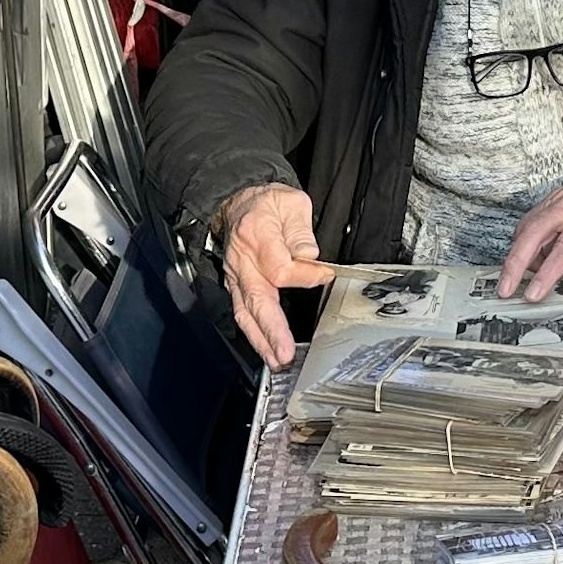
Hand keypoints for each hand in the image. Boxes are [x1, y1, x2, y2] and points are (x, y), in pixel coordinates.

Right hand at [215, 184, 333, 366]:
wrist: (238, 203)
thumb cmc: (267, 204)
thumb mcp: (291, 203)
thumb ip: (301, 231)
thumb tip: (309, 257)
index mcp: (256, 234)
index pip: (280, 267)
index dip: (305, 275)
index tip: (325, 274)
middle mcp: (243, 260)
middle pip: (257, 299)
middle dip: (272, 329)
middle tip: (285, 352)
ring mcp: (236, 276)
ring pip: (246, 313)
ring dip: (262, 340)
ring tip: (277, 360)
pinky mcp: (236, 287)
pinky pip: (242, 314)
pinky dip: (254, 336)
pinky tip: (267, 352)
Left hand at [495, 168, 562, 303]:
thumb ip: (549, 230)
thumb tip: (530, 261)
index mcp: (558, 203)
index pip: (528, 227)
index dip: (514, 254)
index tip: (504, 279)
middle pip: (540, 231)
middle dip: (520, 261)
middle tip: (509, 286)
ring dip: (550, 270)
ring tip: (537, 292)